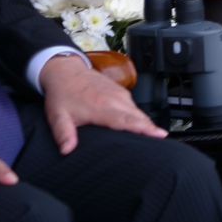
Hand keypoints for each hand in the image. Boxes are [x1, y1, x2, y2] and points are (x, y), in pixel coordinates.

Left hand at [39, 55, 166, 155]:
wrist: (66, 71)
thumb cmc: (63, 94)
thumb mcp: (58, 116)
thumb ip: (63, 134)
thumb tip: (67, 150)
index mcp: (102, 107)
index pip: (128, 120)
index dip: (145, 129)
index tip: (160, 135)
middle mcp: (115, 99)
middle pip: (140, 117)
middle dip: (152, 129)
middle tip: (163, 142)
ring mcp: (120, 94)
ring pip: (138, 112)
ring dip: (146, 124)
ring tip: (154, 138)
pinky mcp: (121, 92)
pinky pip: (134, 107)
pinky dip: (140, 117)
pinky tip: (140, 126)